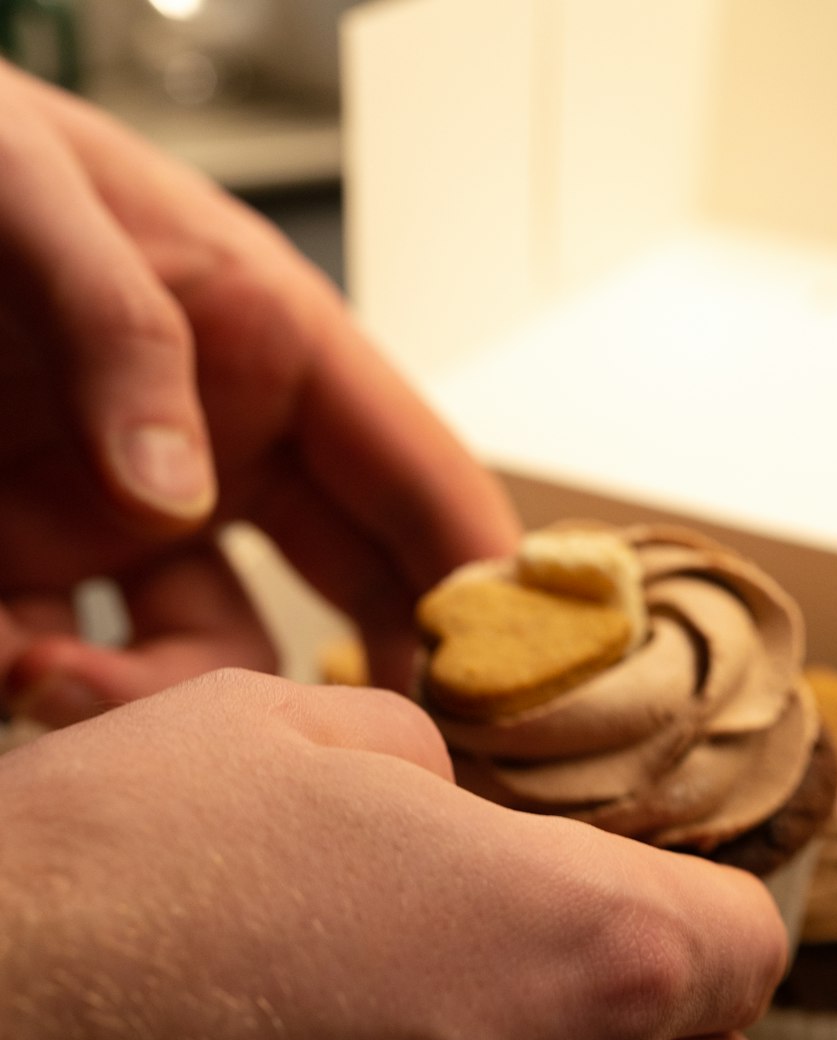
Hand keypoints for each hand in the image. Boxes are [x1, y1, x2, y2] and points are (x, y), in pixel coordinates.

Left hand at [0, 63, 518, 722]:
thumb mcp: (36, 201)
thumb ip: (123, 332)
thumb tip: (177, 494)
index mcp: (274, 351)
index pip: (420, 482)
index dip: (480, 585)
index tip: (514, 686)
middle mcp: (226, 447)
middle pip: (356, 588)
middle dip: (379, 683)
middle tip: (380, 768)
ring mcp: (137, 515)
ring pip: (216, 652)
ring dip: (175, 700)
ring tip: (69, 682)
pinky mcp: (42, 556)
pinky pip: (80, 656)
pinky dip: (57, 687)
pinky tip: (16, 667)